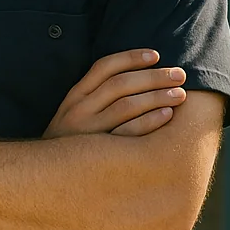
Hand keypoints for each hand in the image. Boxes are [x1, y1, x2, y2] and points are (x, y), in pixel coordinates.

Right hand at [44, 49, 186, 138]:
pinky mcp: (99, 152)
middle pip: (120, 84)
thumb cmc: (71, 140)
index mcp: (75, 96)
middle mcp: (79, 109)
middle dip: (153, 76)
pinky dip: (150, 121)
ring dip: (157, 96)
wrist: (48, 175)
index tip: (156, 55)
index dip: (131, 58)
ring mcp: (89, 131)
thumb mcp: (73, 112)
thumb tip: (131, 76)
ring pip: (126, 105)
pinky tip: (168, 114)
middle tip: (179, 74)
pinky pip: (128, 133)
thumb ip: (94, 96)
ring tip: (180, 94)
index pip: (104, 67)